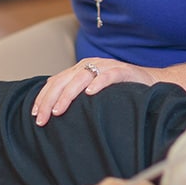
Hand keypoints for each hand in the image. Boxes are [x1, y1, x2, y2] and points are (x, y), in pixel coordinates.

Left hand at [31, 58, 158, 124]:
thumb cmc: (120, 91)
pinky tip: (90, 94)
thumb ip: (76, 97)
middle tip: (41, 120)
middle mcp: (91, 64)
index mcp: (80, 69)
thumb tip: (52, 114)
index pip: (55, 81)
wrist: (151, 83)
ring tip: (59, 110)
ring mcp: (107, 66)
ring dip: (68, 94)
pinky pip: (108, 75)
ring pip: (81, 77)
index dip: (43, 97)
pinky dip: (98, 83)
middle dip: (50, 100)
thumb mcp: (93, 92)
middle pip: (64, 80)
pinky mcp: (123, 71)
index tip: (34, 115)